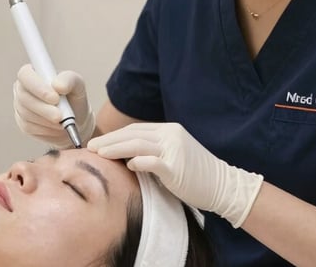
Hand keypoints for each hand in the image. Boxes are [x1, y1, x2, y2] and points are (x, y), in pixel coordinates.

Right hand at [13, 64, 95, 147]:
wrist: (76, 120)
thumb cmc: (74, 97)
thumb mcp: (77, 85)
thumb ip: (69, 80)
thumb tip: (57, 85)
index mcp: (33, 73)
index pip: (25, 74)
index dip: (37, 86)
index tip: (55, 98)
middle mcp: (22, 89)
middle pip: (23, 97)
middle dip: (43, 108)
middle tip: (60, 116)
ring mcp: (20, 107)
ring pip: (26, 114)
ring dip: (47, 120)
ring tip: (63, 121)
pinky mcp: (23, 123)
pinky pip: (30, 127)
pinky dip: (46, 129)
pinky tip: (57, 127)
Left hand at [88, 122, 262, 227]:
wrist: (224, 186)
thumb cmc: (197, 174)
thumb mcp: (175, 154)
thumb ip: (154, 151)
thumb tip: (127, 157)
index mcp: (169, 130)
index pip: (135, 130)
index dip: (115, 135)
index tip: (99, 142)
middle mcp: (171, 135)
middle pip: (133, 134)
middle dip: (109, 140)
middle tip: (91, 147)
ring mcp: (174, 150)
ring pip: (137, 144)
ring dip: (115, 149)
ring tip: (99, 154)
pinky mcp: (176, 167)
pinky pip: (152, 162)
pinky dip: (137, 162)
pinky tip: (126, 165)